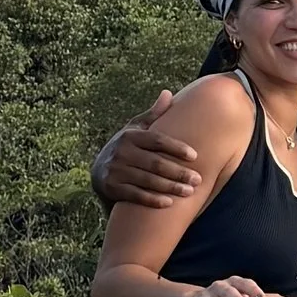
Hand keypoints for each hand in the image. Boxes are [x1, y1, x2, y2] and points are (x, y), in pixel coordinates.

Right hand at [102, 90, 208, 210]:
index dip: (176, 148)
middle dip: (178, 172)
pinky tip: (169, 202)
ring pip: (148, 180)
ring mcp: (115, 170)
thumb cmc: (126, 148)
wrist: (98, 172)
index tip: (195, 156)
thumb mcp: (135, 129)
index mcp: (130, 135)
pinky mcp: (111, 187)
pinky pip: (136, 194)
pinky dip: (153, 199)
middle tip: (197, 179)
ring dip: (170, 187)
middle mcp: (121, 151)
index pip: (157, 140)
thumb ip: (153, 115)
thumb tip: (168, 93)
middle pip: (155, 163)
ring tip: (189, 191)